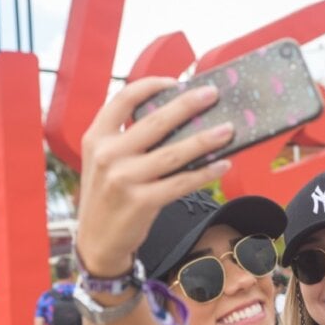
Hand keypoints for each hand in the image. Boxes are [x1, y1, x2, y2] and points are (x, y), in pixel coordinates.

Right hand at [75, 78, 234, 275]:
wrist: (96, 242)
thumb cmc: (109, 196)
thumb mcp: (105, 162)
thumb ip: (127, 139)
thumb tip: (178, 118)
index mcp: (97, 138)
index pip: (123, 99)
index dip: (151, 86)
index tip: (177, 82)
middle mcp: (108, 155)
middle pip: (155, 122)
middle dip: (188, 105)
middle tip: (212, 94)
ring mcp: (124, 179)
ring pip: (173, 153)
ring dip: (205, 140)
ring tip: (228, 129)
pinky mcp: (141, 202)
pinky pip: (181, 182)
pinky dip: (205, 172)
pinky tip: (222, 164)